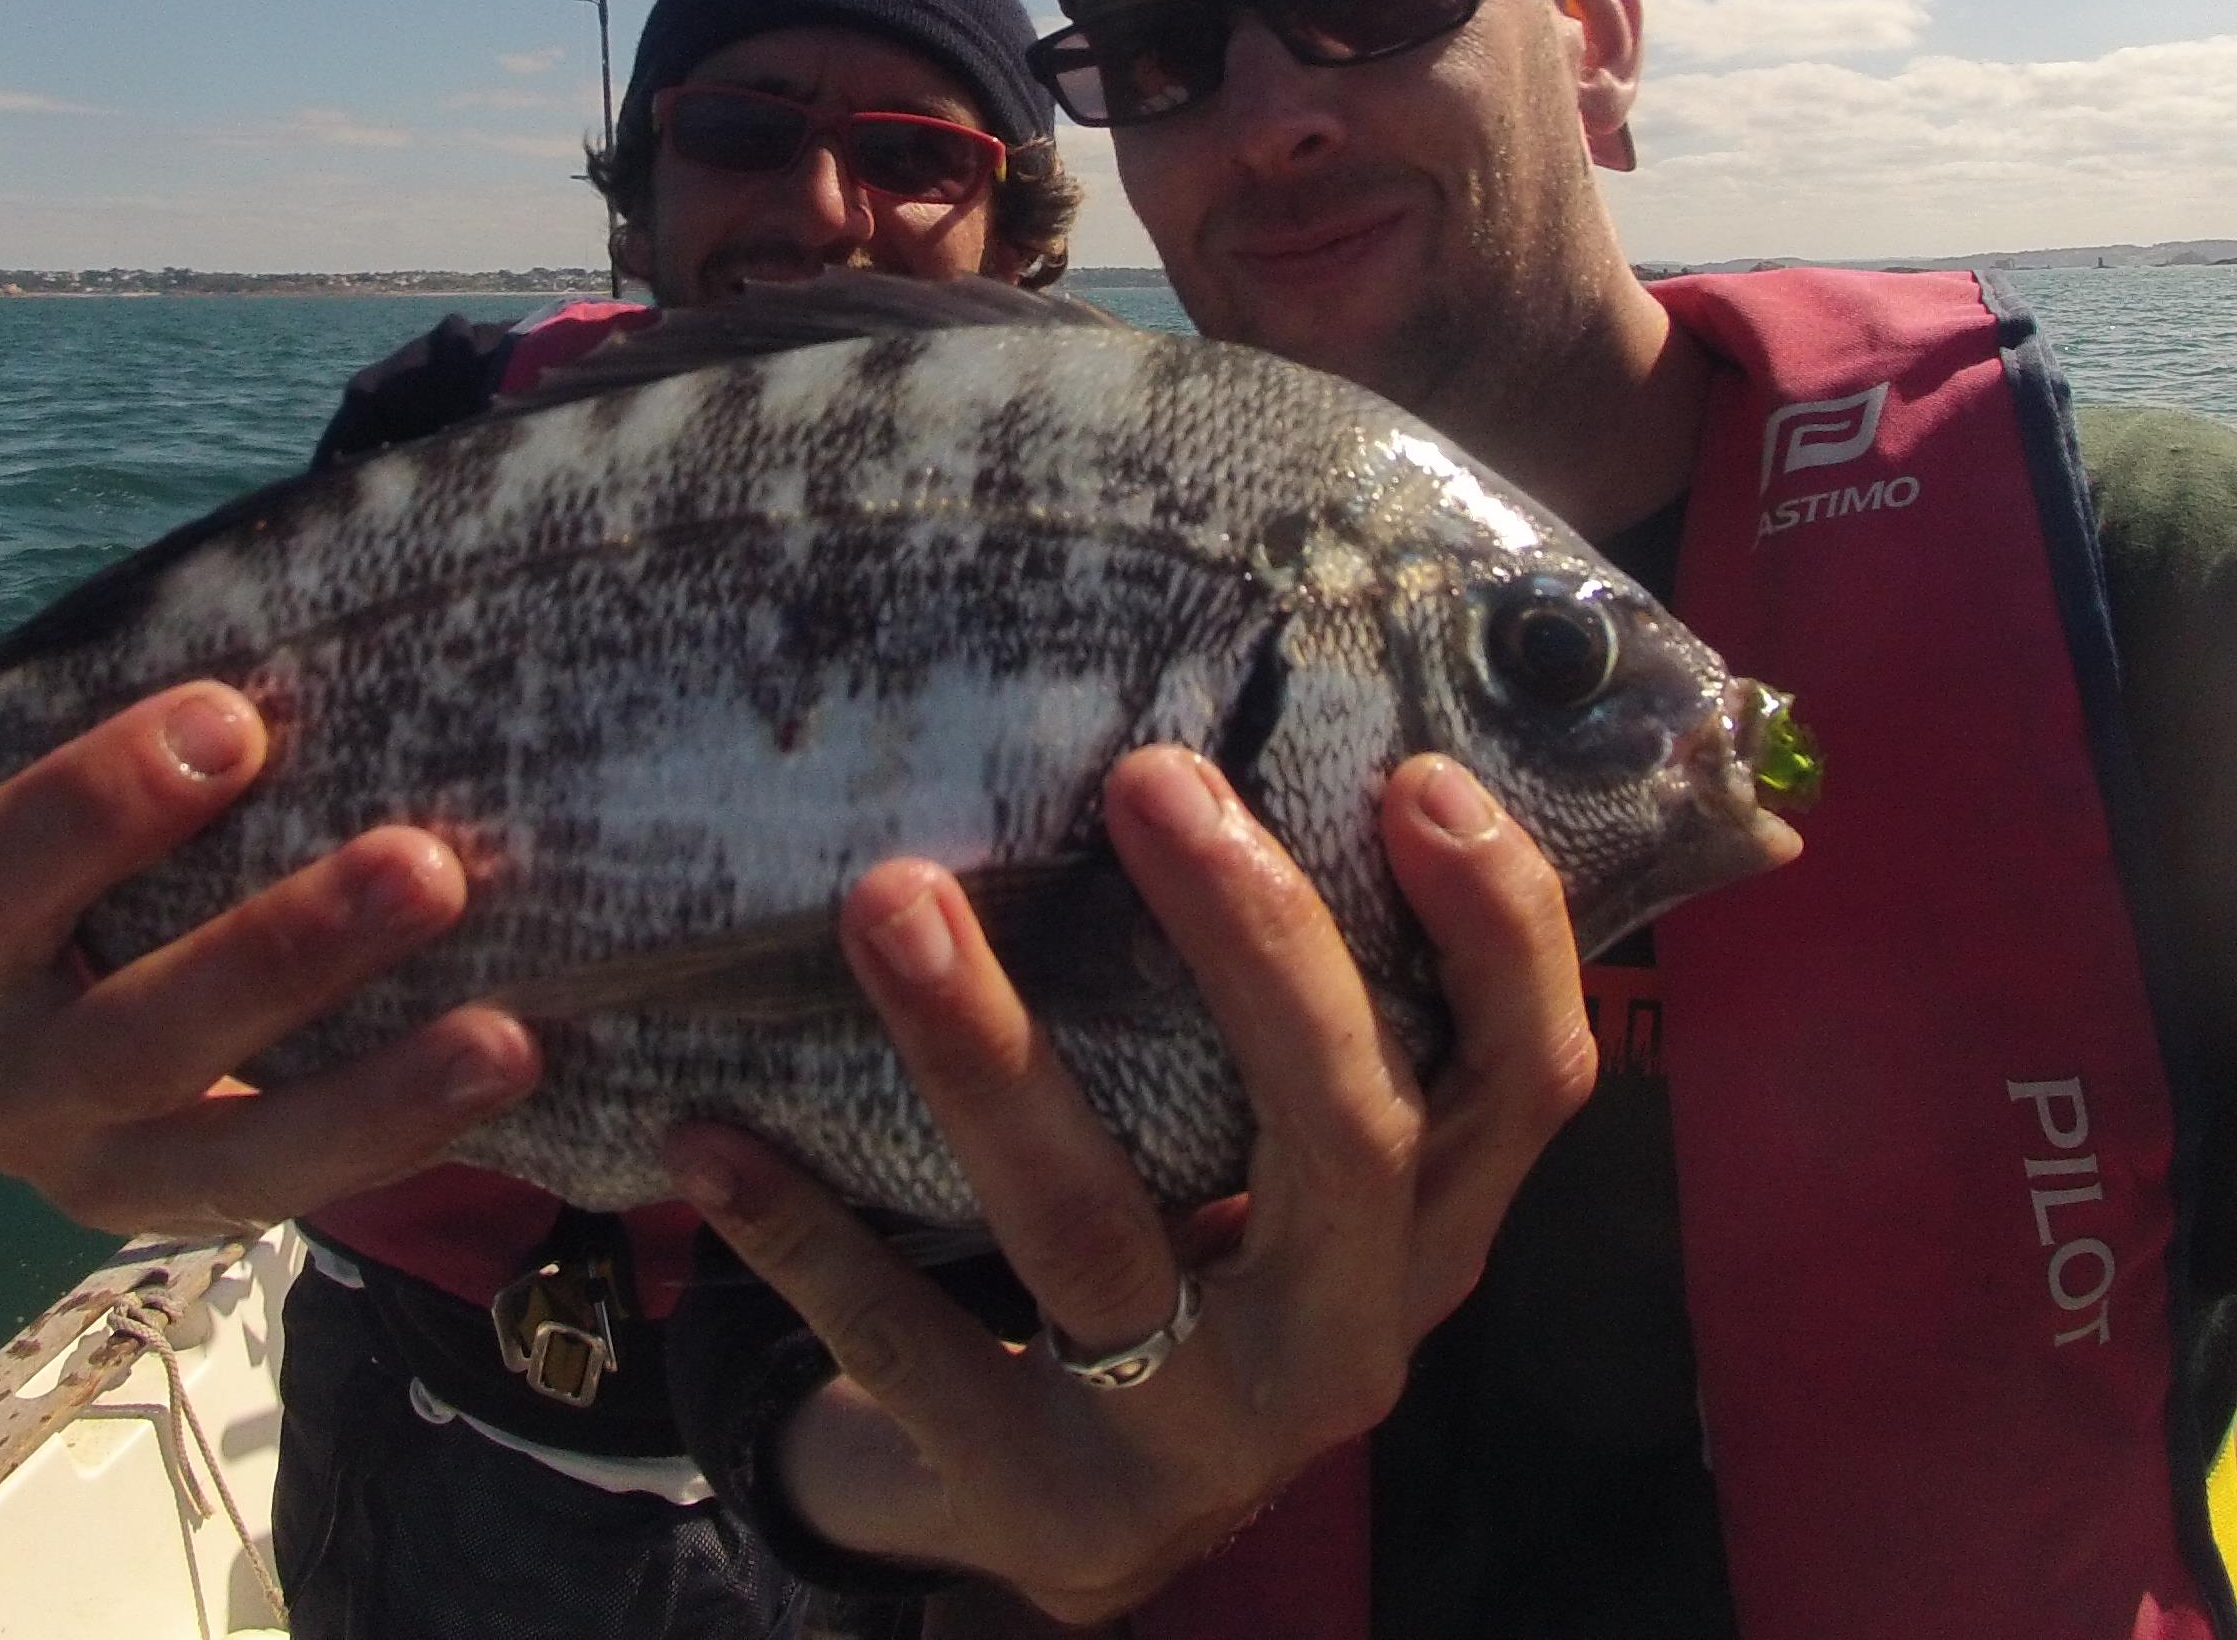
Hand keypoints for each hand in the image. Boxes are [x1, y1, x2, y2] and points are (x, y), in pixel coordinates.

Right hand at [0, 679, 539, 1237]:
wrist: (145, 1026)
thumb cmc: (152, 860)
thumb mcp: (126, 813)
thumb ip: (192, 741)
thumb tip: (348, 584)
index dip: (100, 799)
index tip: (237, 717)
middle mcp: (10, 1081)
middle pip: (128, 1033)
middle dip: (278, 952)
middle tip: (425, 865)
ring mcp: (108, 1173)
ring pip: (235, 1156)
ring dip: (376, 1089)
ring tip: (503, 1037)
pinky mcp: (210, 1223)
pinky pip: (316, 1197)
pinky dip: (416, 1137)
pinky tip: (512, 1069)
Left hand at [662, 743, 1596, 1623]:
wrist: (1067, 1518)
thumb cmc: (1182, 1254)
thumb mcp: (1269, 1156)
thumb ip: (1282, 1001)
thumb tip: (1218, 719)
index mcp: (1423, 1231)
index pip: (1526, 1080)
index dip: (1499, 933)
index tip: (1415, 777)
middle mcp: (1341, 1338)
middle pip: (1344, 1135)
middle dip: (1254, 942)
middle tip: (1145, 776)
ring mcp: (1196, 1437)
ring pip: (1099, 1234)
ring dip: (987, 1055)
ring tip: (888, 899)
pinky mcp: (1039, 1500)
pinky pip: (911, 1352)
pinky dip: (807, 1238)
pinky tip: (710, 1136)